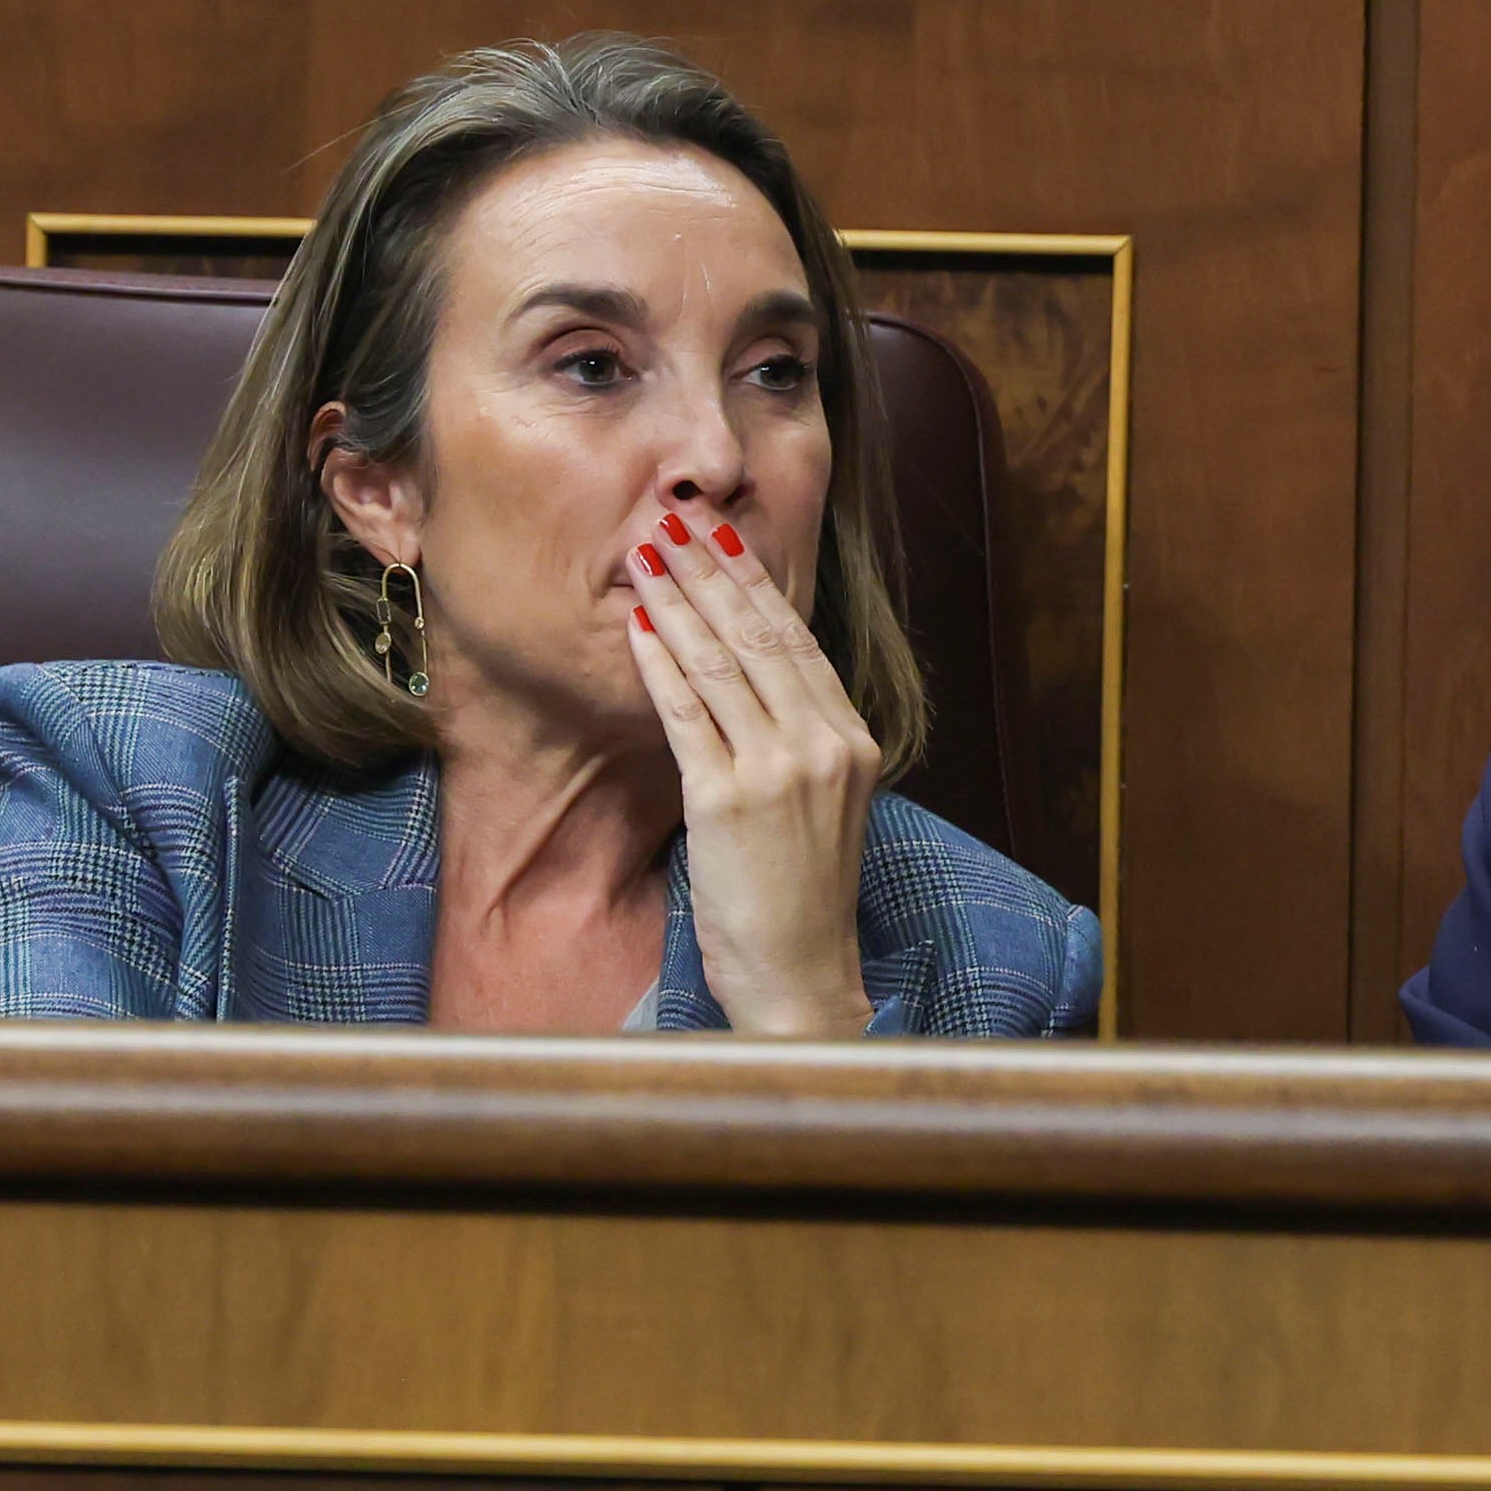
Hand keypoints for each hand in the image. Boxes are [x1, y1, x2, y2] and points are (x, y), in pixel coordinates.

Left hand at [624, 511, 879, 1034]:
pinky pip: (688, 716)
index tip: (721, 536)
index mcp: (852, 740)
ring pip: (722, 665)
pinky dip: (660, 666)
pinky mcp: (728, 800)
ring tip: (647, 556)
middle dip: (712, 570)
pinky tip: (638, 629)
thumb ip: (795, 740)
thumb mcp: (819, 803)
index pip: (799, 642)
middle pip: (762, 637)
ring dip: (679, 602)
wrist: (801, 972)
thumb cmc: (801, 895)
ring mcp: (779, 770)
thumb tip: (745, 677)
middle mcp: (824, 744)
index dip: (756, 583)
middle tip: (673, 518)